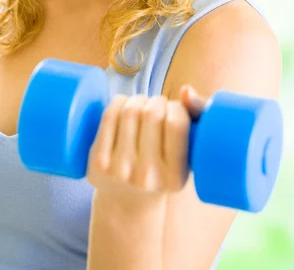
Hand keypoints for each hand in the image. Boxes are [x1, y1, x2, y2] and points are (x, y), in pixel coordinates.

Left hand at [86, 85, 206, 204]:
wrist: (127, 204)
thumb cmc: (163, 171)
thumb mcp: (184, 158)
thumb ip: (195, 121)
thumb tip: (185, 90)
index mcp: (175, 177)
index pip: (176, 124)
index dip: (176, 107)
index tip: (175, 111)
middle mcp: (147, 175)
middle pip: (152, 113)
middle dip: (157, 101)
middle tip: (157, 107)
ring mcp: (120, 168)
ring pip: (130, 110)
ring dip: (139, 99)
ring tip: (143, 105)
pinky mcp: (98, 161)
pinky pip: (109, 116)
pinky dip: (119, 102)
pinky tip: (124, 104)